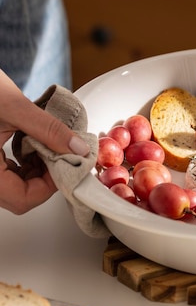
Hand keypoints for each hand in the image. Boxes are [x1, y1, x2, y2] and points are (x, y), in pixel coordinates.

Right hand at [0, 71, 89, 213]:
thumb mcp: (14, 107)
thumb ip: (48, 130)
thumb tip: (77, 148)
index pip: (22, 199)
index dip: (48, 187)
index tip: (65, 167)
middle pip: (19, 196)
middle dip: (44, 179)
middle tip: (60, 156)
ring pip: (13, 187)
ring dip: (35, 171)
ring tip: (47, 147)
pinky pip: (6, 173)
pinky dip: (24, 164)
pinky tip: (33, 145)